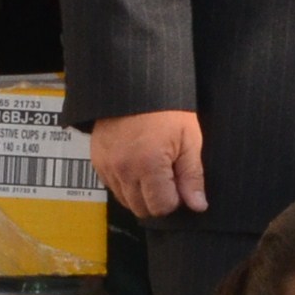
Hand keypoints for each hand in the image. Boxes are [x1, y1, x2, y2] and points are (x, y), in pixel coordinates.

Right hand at [91, 111, 206, 218]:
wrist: (134, 85)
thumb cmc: (166, 109)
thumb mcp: (189, 139)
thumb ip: (192, 176)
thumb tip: (197, 206)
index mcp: (148, 165)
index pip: (161, 207)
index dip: (175, 199)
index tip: (179, 183)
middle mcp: (123, 170)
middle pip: (141, 209)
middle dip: (157, 200)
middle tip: (168, 176)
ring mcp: (107, 166)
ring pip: (125, 201)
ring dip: (140, 194)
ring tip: (152, 169)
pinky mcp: (97, 161)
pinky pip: (112, 186)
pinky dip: (125, 183)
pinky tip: (137, 165)